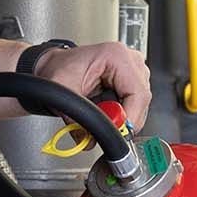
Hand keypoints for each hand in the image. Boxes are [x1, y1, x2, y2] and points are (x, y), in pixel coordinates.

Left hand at [34, 42, 152, 128]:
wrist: (55, 65)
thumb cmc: (59, 69)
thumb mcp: (63, 93)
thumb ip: (77, 118)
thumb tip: (89, 140)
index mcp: (116, 56)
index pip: (138, 94)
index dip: (130, 118)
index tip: (118, 133)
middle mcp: (130, 60)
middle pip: (141, 101)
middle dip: (124, 120)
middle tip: (104, 128)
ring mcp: (134, 69)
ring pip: (139, 105)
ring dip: (121, 117)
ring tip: (99, 112)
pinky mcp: (132, 79)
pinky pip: (134, 104)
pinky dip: (120, 113)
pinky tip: (105, 108)